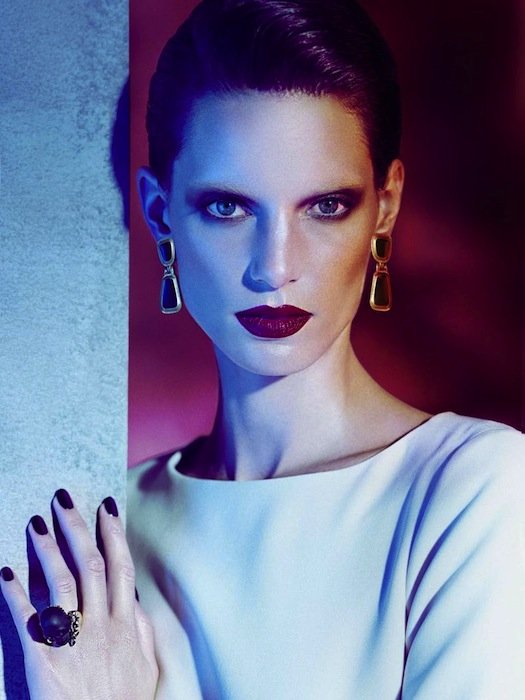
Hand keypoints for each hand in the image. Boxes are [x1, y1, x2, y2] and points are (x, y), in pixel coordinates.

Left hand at [0, 490, 158, 699]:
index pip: (120, 567)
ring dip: (47, 550)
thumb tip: (134, 601)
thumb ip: (144, 634)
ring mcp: (73, 642)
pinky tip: (4, 573)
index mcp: (126, 626)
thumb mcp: (146, 672)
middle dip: (76, 527)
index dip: (113, 533)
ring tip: (35, 523)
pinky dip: (14, 595)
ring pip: (60, 583)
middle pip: (89, 565)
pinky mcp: (44, 662)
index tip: (105, 506)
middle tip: (62, 498)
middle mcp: (101, 626)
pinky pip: (28, 621)